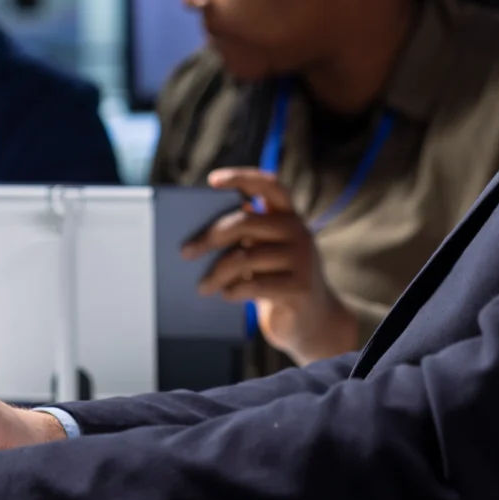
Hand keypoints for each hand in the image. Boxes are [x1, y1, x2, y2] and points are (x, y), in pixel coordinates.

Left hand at [188, 168, 361, 364]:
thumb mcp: (265, 253)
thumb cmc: (276, 281)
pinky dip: (234, 290)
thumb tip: (198, 237)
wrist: (312, 321)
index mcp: (288, 216)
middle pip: (245, 221)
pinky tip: (227, 295)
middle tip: (186, 252)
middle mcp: (298, 231)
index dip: (241, 177)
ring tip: (202, 286)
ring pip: (245, 257)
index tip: (212, 180)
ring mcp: (302, 259)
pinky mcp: (300, 286)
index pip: (268, 185)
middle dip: (210, 236)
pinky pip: (255, 284)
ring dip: (216, 273)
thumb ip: (246, 237)